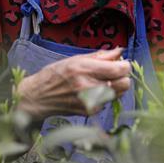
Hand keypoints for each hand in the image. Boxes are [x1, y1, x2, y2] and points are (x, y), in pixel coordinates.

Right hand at [14, 47, 131, 119]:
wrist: (39, 96)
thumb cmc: (56, 74)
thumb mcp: (76, 59)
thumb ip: (101, 56)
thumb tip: (120, 51)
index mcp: (85, 69)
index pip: (120, 69)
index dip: (124, 65)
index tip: (120, 64)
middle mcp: (89, 86)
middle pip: (125, 84)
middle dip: (123, 77)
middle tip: (114, 73)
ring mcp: (90, 101)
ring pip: (119, 93)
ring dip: (115, 87)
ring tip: (101, 82)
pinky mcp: (90, 111)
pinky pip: (108, 102)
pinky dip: (105, 96)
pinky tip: (92, 92)